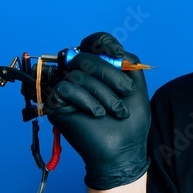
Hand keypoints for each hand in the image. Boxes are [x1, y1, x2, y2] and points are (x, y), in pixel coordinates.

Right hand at [46, 32, 149, 189]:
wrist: (122, 150)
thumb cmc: (130, 121)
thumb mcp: (136, 86)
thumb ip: (129, 62)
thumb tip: (112, 51)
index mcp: (97, 69)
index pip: (92, 43)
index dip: (103, 43)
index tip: (118, 54)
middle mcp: (79, 76)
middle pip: (85, 56)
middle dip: (109, 74)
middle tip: (126, 92)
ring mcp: (66, 89)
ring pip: (78, 74)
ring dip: (103, 93)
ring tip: (116, 112)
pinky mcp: (56, 104)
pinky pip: (65, 88)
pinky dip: (85, 100)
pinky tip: (97, 114)